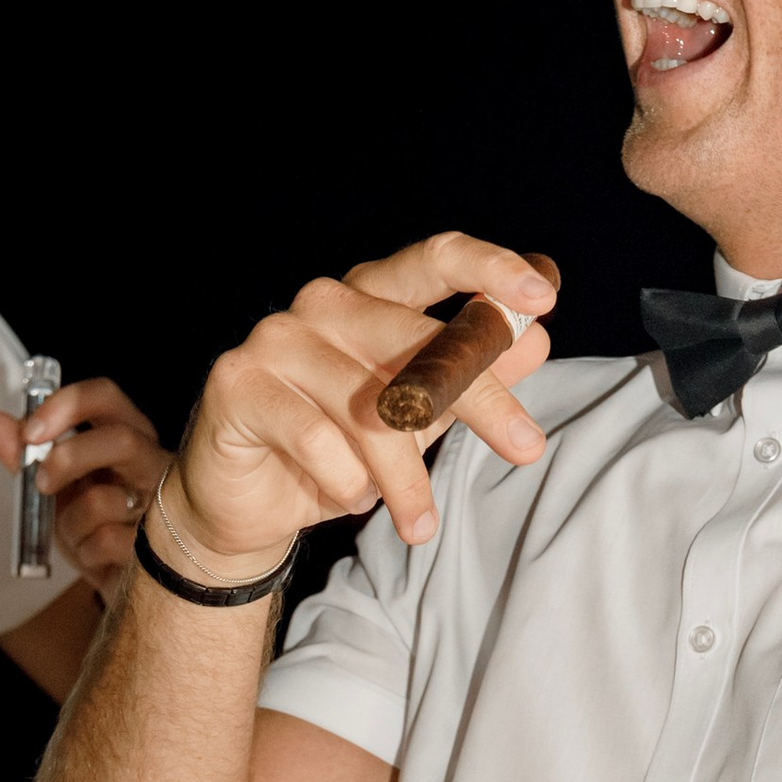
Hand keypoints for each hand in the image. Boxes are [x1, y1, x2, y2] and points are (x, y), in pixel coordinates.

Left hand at [0, 378, 165, 589]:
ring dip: (70, 524)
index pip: (105, 398)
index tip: (30, 432)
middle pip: (120, 440)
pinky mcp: (161, 546)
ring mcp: (164, 505)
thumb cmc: (94, 524)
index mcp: (128, 435)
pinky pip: (105, 541)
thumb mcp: (55, 486)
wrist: (122, 581)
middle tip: (41, 483)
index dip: (66, 405)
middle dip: (68, 460)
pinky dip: (85, 551)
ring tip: (78, 535)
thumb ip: (24, 455)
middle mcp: (154, 462)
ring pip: (103, 500)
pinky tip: (95, 556)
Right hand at [167, 234, 558, 576]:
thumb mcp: (418, 419)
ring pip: (370, 406)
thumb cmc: (336, 452)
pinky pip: (318, 438)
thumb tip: (537, 340)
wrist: (249, 507)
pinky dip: (345, 482)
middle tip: (527, 447)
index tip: (542, 297)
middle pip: (417, 339)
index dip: (488, 269)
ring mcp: (276, 339)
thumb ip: (469, 378)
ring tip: (418, 522)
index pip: (433, 260)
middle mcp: (322, 305)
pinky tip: (346, 498)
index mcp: (368, 297)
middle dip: (480, 397)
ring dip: (405, 477)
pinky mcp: (239, 383)